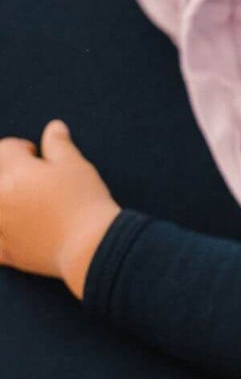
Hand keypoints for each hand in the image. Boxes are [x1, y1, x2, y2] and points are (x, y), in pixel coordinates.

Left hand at [0, 121, 120, 299]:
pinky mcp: (6, 251)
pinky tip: (13, 233)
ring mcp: (0, 226)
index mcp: (13, 170)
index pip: (6, 148)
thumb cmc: (86, 203)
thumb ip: (59, 145)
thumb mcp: (76, 166)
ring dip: (5, 203)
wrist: (92, 247)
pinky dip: (3, 236)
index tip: (38, 157)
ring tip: (25, 205)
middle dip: (9, 173)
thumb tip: (55, 127)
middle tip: (32, 180)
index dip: (24, 149)